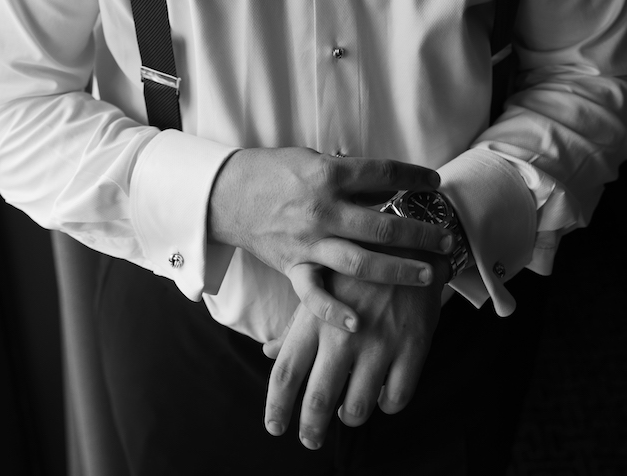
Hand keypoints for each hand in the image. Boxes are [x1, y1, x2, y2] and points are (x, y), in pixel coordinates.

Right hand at [208, 148, 453, 331]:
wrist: (229, 194)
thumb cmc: (273, 171)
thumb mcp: (312, 159)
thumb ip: (347, 173)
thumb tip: (386, 182)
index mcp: (328, 175)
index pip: (383, 174)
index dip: (413, 177)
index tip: (435, 182)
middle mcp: (323, 210)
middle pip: (383, 226)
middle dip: (420, 233)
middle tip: (445, 237)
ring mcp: (308, 241)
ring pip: (361, 263)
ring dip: (398, 270)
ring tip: (428, 274)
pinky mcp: (293, 266)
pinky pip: (315, 295)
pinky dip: (334, 311)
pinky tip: (358, 322)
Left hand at [263, 253, 449, 449]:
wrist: (408, 242)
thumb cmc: (354, 271)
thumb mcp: (320, 289)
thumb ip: (296, 327)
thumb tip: (269, 353)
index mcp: (315, 319)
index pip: (285, 373)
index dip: (276, 407)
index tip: (274, 428)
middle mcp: (343, 333)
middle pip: (317, 401)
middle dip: (310, 429)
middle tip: (310, 439)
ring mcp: (379, 341)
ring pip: (357, 408)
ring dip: (350, 416)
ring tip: (348, 410)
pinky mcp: (413, 346)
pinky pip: (395, 399)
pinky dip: (386, 405)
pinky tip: (382, 393)